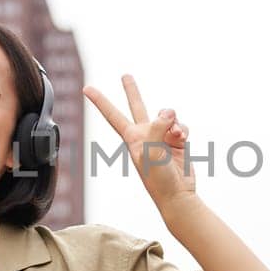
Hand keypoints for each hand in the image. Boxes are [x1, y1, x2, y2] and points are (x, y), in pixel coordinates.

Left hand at [83, 74, 194, 206]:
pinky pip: (181, 125)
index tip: (86, 88)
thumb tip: (168, 112)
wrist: (177, 194)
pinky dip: (183, 130)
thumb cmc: (158, 178)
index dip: (100, 100)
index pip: (112, 114)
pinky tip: (182, 138)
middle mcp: (145, 134)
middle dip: (132, 91)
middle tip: (125, 76)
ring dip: (173, 122)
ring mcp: (161, 137)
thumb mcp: (151, 151)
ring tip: (175, 136)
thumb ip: (156, 127)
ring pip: (168, 116)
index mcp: (132, 138)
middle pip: (137, 106)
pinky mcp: (176, 141)